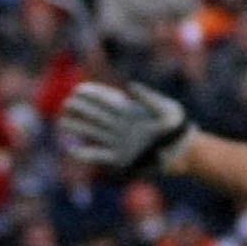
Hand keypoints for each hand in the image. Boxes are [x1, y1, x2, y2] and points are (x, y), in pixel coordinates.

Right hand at [56, 80, 191, 175]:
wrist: (184, 152)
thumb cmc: (178, 127)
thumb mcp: (166, 109)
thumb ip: (147, 98)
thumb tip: (128, 87)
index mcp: (131, 111)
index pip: (108, 100)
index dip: (93, 94)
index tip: (78, 89)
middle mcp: (122, 125)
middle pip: (97, 115)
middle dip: (82, 109)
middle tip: (66, 104)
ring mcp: (120, 141)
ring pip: (94, 133)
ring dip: (79, 128)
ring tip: (62, 122)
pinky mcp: (121, 158)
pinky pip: (100, 156)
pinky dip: (87, 154)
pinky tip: (73, 150)